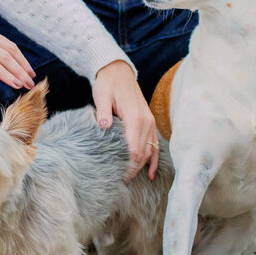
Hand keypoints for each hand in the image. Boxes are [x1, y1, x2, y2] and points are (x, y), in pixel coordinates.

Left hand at [91, 60, 158, 181]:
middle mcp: (146, 121)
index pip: (135, 150)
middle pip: (143, 154)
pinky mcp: (149, 122)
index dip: (129, 167)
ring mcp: (149, 122)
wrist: (118, 71)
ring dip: (143, 166)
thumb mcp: (101, 96)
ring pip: (150, 150)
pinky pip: (155, 144)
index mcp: (134, 117)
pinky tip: (151, 173)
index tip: (119, 178)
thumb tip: (104, 127)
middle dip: (134, 170)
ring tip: (132, 180)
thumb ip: (103, 113)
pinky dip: (154, 159)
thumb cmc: (107, 84)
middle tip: (122, 183)